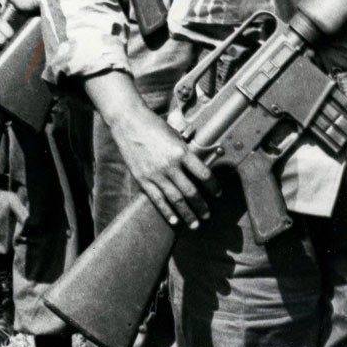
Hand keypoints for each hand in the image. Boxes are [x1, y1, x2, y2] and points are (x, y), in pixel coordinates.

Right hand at [109, 109, 215, 227]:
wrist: (128, 122)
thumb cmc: (154, 126)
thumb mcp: (175, 135)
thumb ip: (185, 152)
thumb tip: (198, 166)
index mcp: (181, 151)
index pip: (204, 174)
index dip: (213, 186)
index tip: (218, 194)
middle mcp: (170, 165)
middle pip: (191, 191)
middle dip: (201, 205)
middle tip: (208, 215)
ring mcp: (155, 173)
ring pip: (175, 199)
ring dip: (187, 213)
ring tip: (195, 223)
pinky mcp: (142, 178)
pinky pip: (157, 199)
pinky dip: (167, 211)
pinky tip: (175, 220)